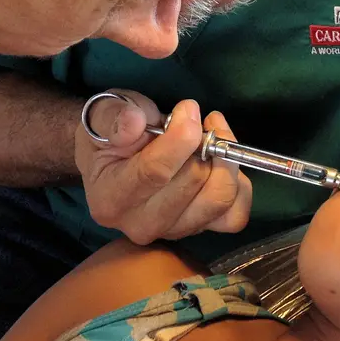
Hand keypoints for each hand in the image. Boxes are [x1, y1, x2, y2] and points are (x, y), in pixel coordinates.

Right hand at [75, 91, 251, 243]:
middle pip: (193, 182)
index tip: (189, 109)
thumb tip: (135, 123)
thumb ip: (113, 117)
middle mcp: (139, 224)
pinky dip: (238, 186)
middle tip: (197, 119)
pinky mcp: (198, 229)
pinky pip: (234, 215)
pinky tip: (221, 162)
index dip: (181, 138)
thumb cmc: (107, 133)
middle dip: (203, 143)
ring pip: (218, 199)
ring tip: (211, 135)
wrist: (108, 157)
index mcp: (110, 198)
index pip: (155, 172)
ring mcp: (172, 231)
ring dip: (223, 160)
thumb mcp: (101, 114)